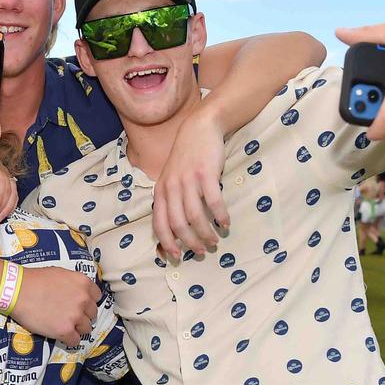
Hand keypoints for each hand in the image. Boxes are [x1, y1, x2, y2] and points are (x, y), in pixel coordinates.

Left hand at [0, 164, 19, 222]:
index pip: (0, 182)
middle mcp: (3, 172)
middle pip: (7, 190)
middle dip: (0, 207)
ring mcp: (8, 179)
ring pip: (13, 195)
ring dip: (5, 210)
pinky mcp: (11, 187)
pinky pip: (14, 198)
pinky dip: (10, 209)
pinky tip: (4, 215)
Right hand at [8, 266, 99, 345]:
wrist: (18, 290)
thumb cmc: (35, 280)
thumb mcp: (60, 274)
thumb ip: (74, 284)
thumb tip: (78, 293)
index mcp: (83, 283)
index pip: (97, 297)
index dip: (88, 302)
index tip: (80, 305)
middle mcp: (83, 299)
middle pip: (92, 314)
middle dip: (83, 316)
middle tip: (70, 316)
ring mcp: (75, 316)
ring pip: (86, 329)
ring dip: (77, 328)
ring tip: (64, 326)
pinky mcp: (65, 330)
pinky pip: (75, 341)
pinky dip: (70, 340)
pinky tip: (62, 336)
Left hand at [153, 108, 230, 260]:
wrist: (199, 129)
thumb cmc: (186, 158)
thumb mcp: (171, 179)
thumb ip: (171, 200)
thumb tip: (177, 228)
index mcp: (161, 191)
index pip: (159, 223)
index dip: (167, 242)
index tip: (177, 256)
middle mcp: (172, 187)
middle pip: (178, 224)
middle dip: (189, 241)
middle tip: (201, 250)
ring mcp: (188, 180)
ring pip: (195, 216)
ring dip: (206, 232)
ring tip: (215, 240)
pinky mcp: (206, 174)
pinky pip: (213, 201)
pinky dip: (220, 215)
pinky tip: (225, 223)